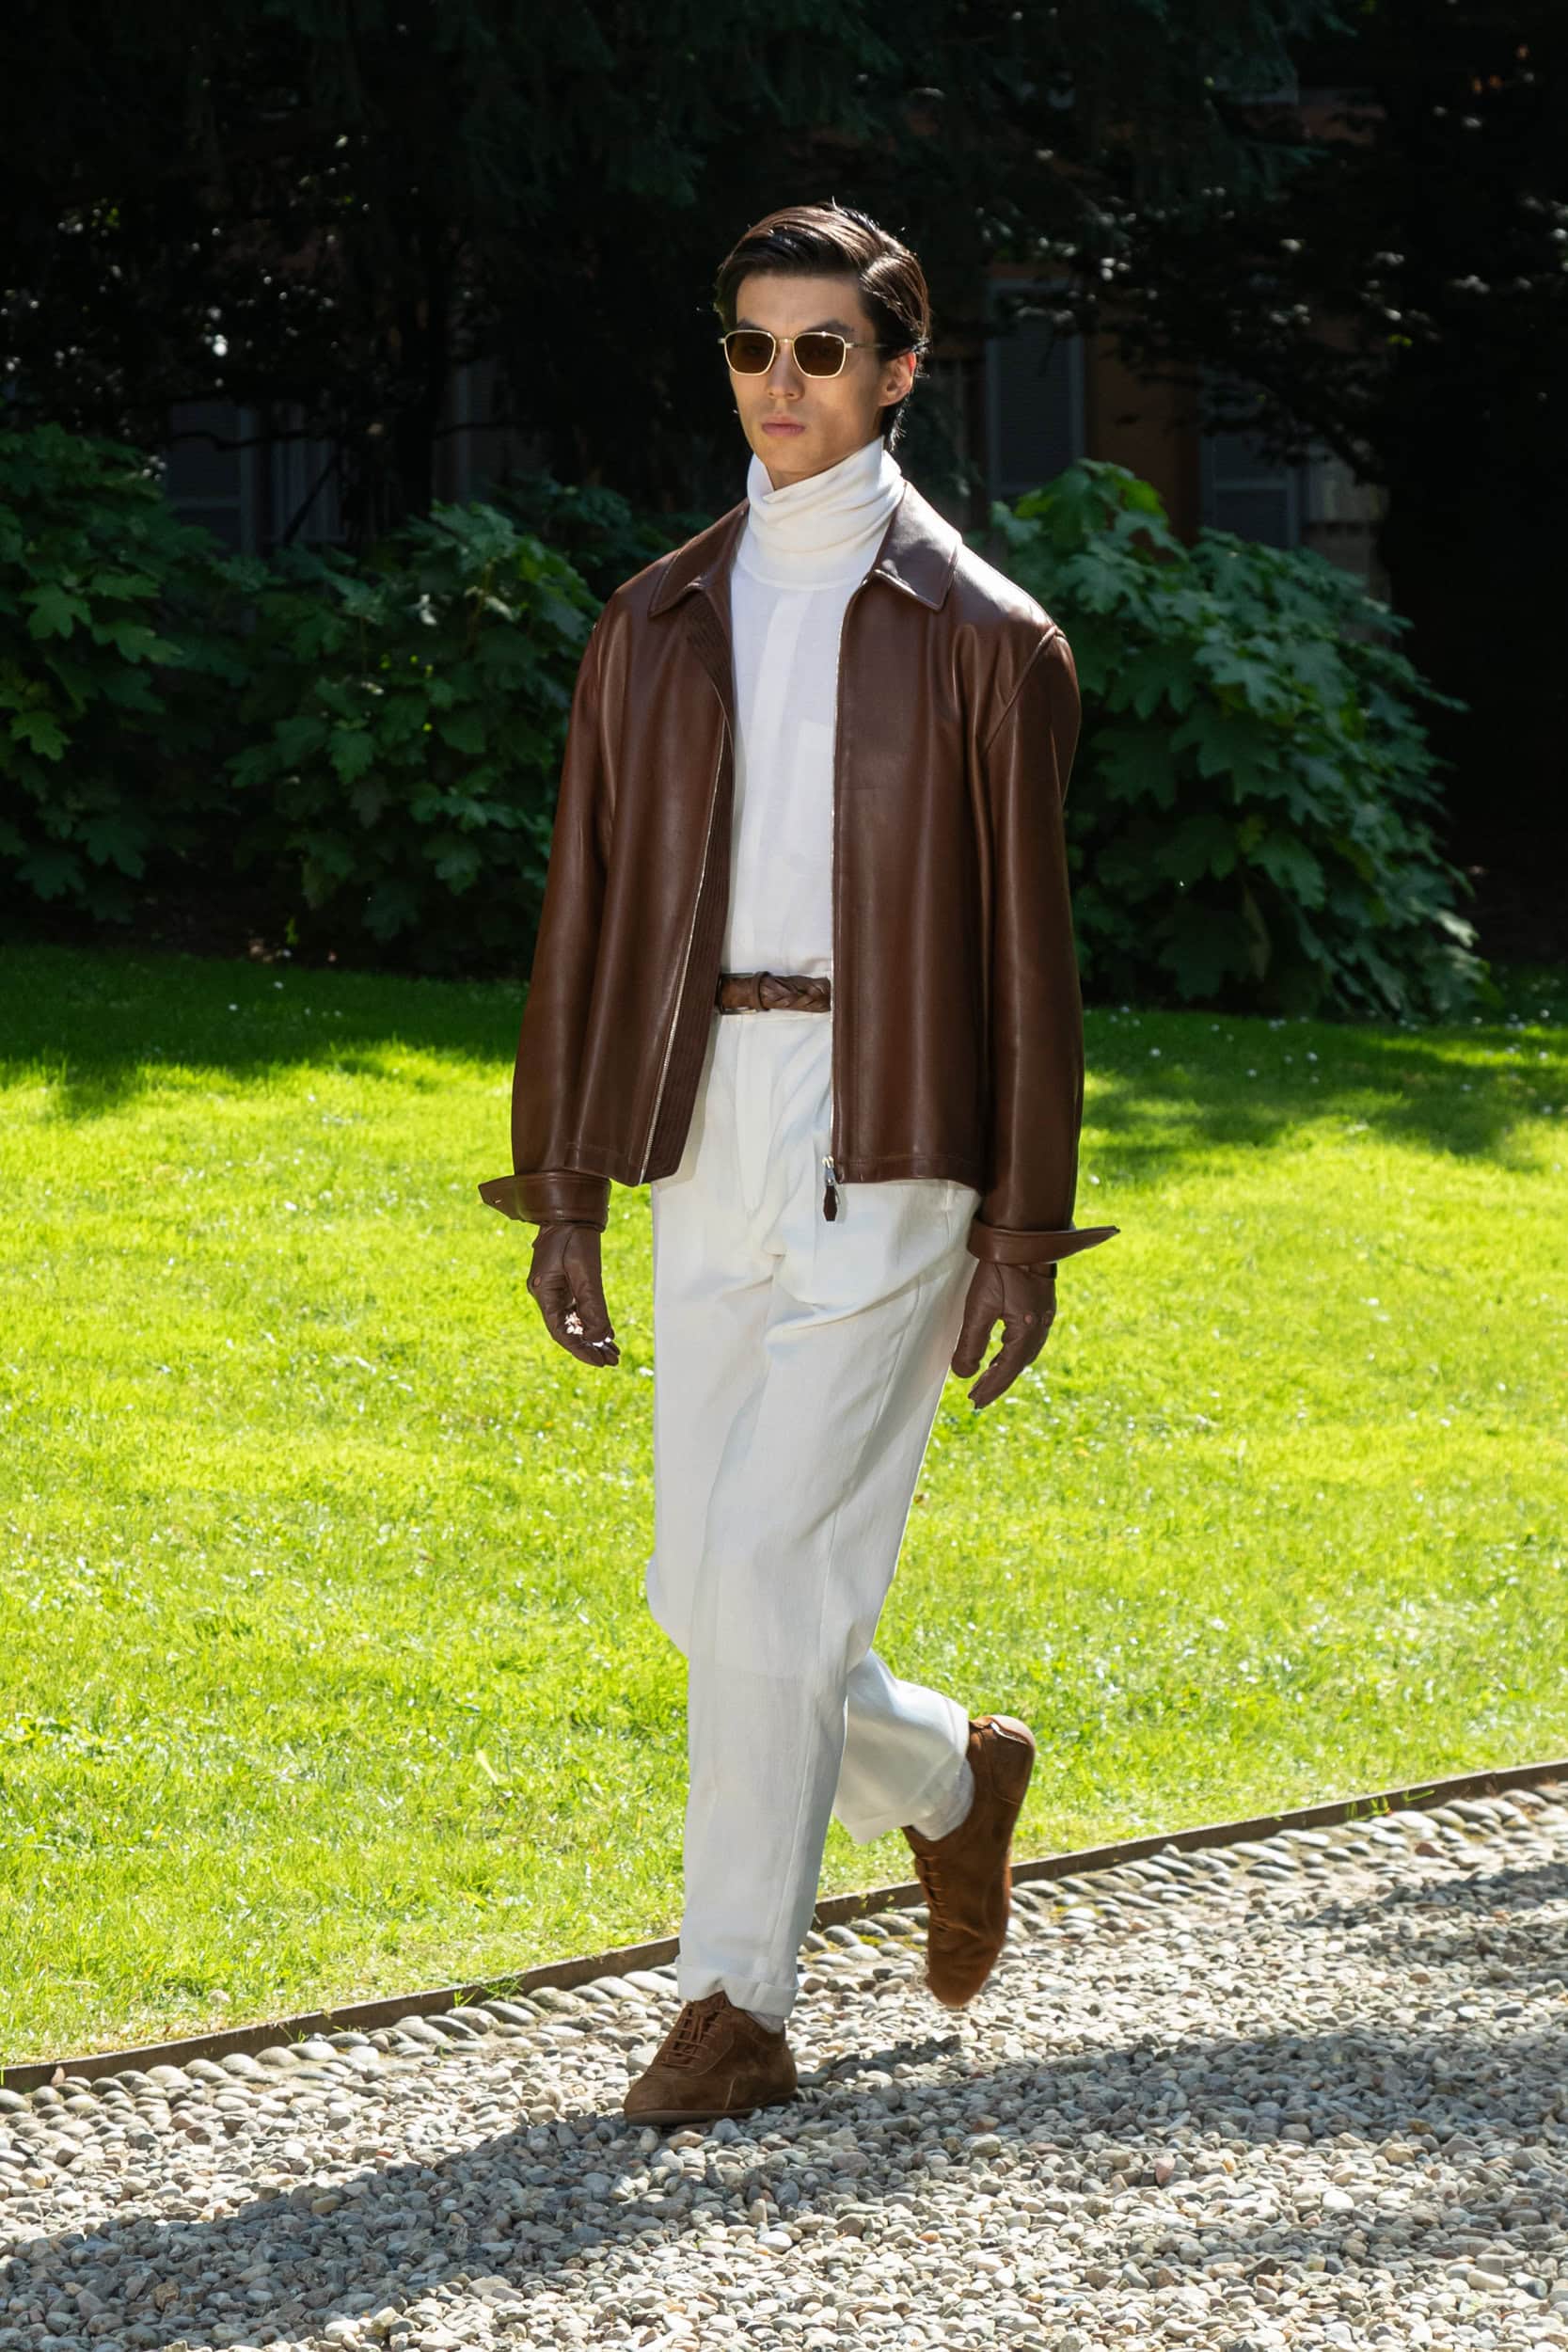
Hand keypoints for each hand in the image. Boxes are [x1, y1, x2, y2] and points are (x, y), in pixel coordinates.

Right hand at [526, 1221, 620, 1368]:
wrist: (568, 1209)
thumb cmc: (573, 1234)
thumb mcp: (585, 1269)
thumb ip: (592, 1304)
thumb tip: (601, 1336)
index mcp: (544, 1293)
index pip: (561, 1332)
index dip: (581, 1350)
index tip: (600, 1362)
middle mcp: (547, 1295)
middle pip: (568, 1331)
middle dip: (590, 1347)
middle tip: (612, 1361)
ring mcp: (556, 1290)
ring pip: (574, 1322)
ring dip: (593, 1338)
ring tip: (613, 1353)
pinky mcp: (566, 1284)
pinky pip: (578, 1311)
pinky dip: (592, 1323)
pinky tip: (607, 1335)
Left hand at [951, 1259, 1056, 1409]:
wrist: (1025, 1236)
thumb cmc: (1001, 1269)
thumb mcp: (980, 1307)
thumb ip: (971, 1343)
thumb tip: (964, 1374)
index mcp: (1026, 1333)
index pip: (1006, 1371)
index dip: (990, 1388)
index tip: (974, 1402)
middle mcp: (1040, 1328)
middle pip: (1017, 1366)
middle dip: (997, 1382)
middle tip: (977, 1397)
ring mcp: (1044, 1316)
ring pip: (1024, 1353)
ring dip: (1005, 1368)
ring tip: (987, 1378)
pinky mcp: (1042, 1305)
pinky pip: (1028, 1339)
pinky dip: (1014, 1352)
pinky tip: (1004, 1351)